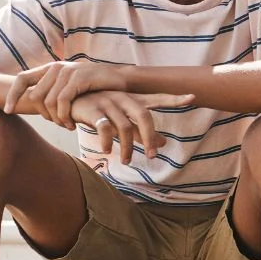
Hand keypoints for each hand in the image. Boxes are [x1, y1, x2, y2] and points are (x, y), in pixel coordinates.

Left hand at [6, 61, 128, 127]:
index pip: (21, 78)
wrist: (122, 80)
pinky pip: (62, 102)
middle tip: (58, 125)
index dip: (12, 95)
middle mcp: (57, 67)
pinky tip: (73, 124)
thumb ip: (54, 90)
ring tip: (68, 126)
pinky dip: (65, 116)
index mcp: (51, 68)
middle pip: (34, 96)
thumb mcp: (71, 86)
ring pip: (48, 101)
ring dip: (56, 119)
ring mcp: (68, 71)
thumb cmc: (96, 87)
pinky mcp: (79, 78)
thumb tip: (33, 101)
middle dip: (43, 115)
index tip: (8, 111)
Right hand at [71, 90, 193, 162]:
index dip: (174, 98)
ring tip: (127, 162)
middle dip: (149, 137)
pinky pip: (104, 127)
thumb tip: (164, 144)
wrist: (67, 101)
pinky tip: (106, 151)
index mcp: (132, 100)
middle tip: (152, 156)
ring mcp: (108, 102)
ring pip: (124, 126)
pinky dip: (107, 141)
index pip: (157, 98)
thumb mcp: (123, 120)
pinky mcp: (92, 109)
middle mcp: (123, 98)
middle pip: (144, 116)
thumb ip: (142, 131)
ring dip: (127, 147)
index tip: (192, 97)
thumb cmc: (100, 111)